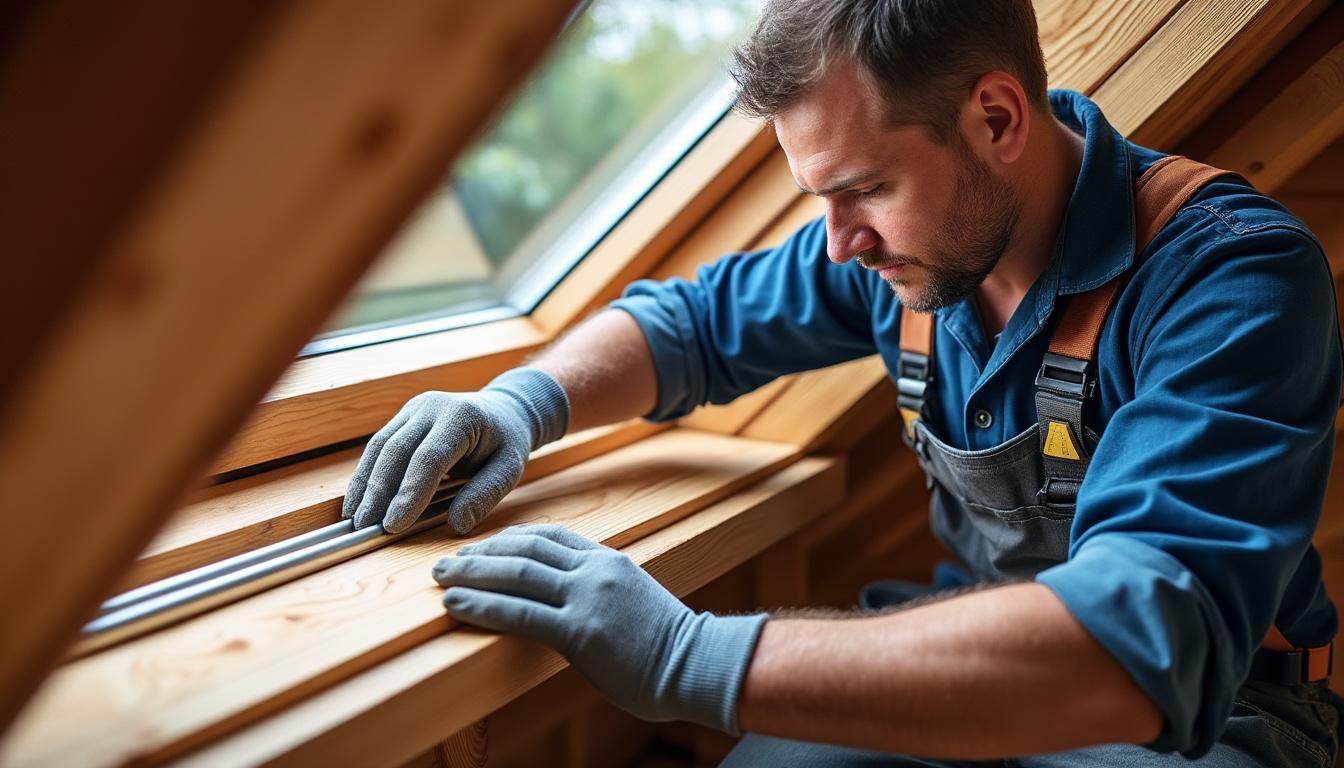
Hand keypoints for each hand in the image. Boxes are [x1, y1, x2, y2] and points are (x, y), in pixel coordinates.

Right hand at [343, 368, 568, 534]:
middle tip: (366, 525)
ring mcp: (413, 409)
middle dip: (378, 491)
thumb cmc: (506, 441)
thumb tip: (457, 524)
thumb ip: (486, 494)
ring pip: (380, 447)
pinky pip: (379, 447)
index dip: (409, 492)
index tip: (394, 524)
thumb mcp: (509, 467)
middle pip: (396, 450)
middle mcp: (432, 406)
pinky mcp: (402, 418)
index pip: (429, 457)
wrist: (502, 409)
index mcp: (461, 416)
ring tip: (355, 518)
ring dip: (365, 484)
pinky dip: (366, 475)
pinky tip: (358, 500)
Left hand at [432, 524, 767, 733]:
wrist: (698, 665)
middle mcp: (594, 570)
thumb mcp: (633, 600)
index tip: (482, 546)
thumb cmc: (668, 644)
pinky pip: (519, 613)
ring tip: (441, 578)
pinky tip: (456, 606)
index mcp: (608, 560)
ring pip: (517, 573)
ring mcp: (587, 598)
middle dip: (481, 552)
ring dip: (472, 573)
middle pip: (526, 547)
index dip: (509, 538)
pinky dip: (482, 607)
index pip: (550, 534)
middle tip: (446, 559)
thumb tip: (567, 597)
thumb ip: (601, 589)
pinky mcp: (579, 632)